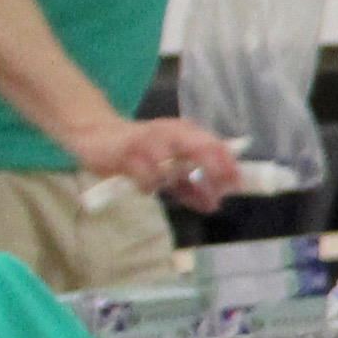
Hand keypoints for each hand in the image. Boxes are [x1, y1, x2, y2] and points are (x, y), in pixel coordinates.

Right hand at [62, 113, 241, 211]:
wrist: (99, 135)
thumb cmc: (143, 152)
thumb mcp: (171, 167)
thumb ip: (191, 185)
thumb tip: (214, 205)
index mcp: (187, 132)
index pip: (215, 145)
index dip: (229, 165)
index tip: (238, 184)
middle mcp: (171, 132)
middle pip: (201, 148)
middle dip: (214, 171)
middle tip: (219, 194)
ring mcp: (149, 140)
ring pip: (171, 167)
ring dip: (171, 182)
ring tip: (162, 184)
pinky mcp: (127, 151)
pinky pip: (146, 177)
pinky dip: (148, 186)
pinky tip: (143, 185)